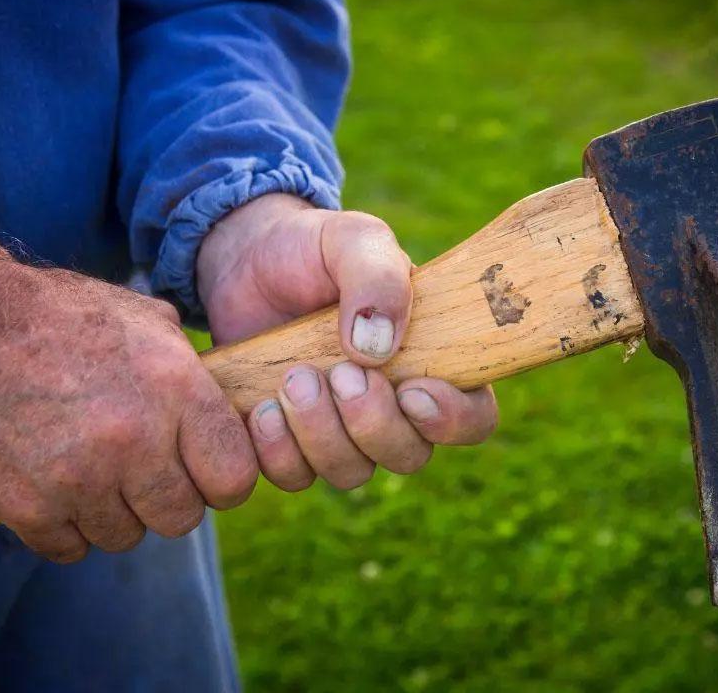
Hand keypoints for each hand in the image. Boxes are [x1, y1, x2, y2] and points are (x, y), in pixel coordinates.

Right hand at [0, 226, 257, 562]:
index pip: (235, 479)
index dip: (221, 478)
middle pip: (183, 519)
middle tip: (138, 470)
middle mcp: (134, 439)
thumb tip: (232, 411)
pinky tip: (54, 483)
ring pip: (126, 536)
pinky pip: (71, 548)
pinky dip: (64, 526)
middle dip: (166, 498)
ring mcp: (79, 478)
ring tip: (88, 466)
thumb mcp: (147, 322)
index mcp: (176, 390)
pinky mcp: (28, 507)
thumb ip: (193, 374)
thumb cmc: (65, 318)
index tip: (201, 469)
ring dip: (112, 512)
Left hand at [196, 194, 497, 490]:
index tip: (413, 391)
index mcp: (431, 360)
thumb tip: (378, 346)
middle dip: (372, 423)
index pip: (473, 416)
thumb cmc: (314, 249)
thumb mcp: (353, 240)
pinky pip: (294, 476)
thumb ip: (377, 276)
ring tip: (292, 379)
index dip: (452, 420)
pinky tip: (262, 408)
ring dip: (321, 435)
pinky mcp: (289, 443)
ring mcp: (341, 431)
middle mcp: (393, 407)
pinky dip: (277, 450)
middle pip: (409, 455)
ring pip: (350, 472)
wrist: (245, 261)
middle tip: (338, 373)